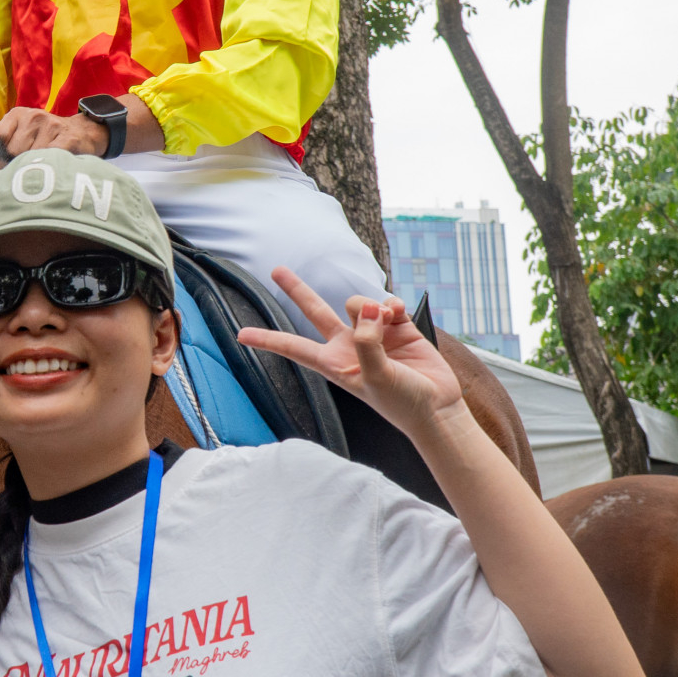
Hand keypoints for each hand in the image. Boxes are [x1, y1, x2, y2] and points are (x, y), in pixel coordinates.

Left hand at [0, 98, 163, 156]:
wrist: (85, 132)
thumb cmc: (48, 138)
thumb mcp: (23, 132)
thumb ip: (4, 142)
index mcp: (17, 114)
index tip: (4, 165)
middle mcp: (33, 117)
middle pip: (13, 152)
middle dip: (17, 164)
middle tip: (29, 169)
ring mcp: (51, 126)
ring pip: (31, 157)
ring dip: (36, 168)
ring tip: (43, 168)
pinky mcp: (68, 139)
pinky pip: (52, 158)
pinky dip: (49, 168)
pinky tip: (52, 170)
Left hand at [237, 266, 464, 438]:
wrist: (436, 406)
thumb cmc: (401, 401)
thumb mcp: (376, 376)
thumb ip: (366, 341)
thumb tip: (367, 307)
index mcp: (333, 363)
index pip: (294, 347)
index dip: (268, 340)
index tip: (241, 335)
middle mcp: (347, 345)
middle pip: (315, 311)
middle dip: (297, 290)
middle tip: (276, 270)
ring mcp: (371, 333)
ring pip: (357, 302)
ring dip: (369, 307)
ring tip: (385, 322)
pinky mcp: (396, 326)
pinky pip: (386, 302)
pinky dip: (392, 305)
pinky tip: (399, 315)